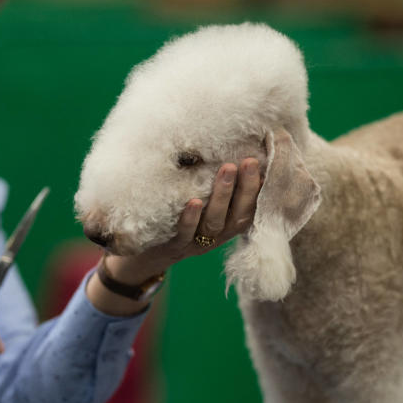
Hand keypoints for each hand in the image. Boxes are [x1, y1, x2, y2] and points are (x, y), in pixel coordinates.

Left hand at [87, 158, 262, 314]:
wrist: (139, 255)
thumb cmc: (173, 219)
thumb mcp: (198, 202)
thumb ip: (211, 184)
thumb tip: (228, 147)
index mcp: (226, 225)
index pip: (251, 208)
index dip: (260, 188)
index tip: (263, 162)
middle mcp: (216, 237)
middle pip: (238, 216)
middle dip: (246, 188)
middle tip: (249, 161)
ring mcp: (195, 244)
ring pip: (214, 223)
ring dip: (221, 196)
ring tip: (227, 170)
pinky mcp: (173, 248)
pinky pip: (184, 234)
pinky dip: (190, 218)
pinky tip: (193, 201)